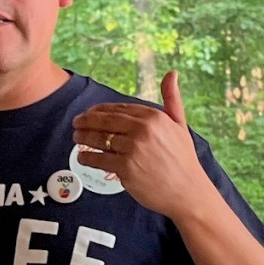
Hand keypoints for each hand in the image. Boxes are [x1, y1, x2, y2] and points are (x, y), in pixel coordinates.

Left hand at [72, 71, 206, 218]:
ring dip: (82, 137)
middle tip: (76, 123)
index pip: (119, 109)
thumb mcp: (180, 124)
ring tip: (76, 138)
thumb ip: (172, 98)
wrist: (188, 192)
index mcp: (154, 117)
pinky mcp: (125, 169)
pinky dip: (87, 157)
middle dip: (86, 121)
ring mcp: (133, 150)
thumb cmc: (183, 159)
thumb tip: (172, 73)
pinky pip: (98, 159)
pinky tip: (82, 157)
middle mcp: (142, 130)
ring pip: (98, 139)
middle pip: (105, 121)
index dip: (100, 110)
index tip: (90, 113)